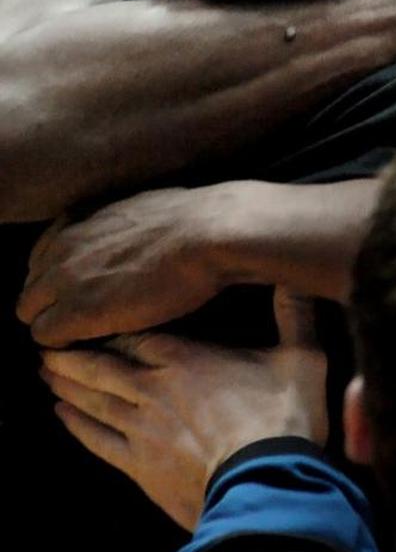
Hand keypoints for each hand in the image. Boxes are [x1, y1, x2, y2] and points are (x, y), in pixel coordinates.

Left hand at [18, 183, 237, 344]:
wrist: (209, 232)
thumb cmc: (191, 219)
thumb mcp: (138, 209)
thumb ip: (112, 226)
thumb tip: (120, 235)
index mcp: (75, 222)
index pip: (39, 261)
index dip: (58, 282)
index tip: (80, 292)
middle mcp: (61, 248)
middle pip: (31, 290)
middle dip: (52, 305)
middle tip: (85, 317)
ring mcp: (66, 279)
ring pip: (31, 315)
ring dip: (55, 325)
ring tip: (89, 333)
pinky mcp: (78, 311)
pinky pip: (46, 337)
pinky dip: (63, 343)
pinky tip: (93, 341)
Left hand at [39, 288, 326, 529]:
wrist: (264, 485)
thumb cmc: (284, 418)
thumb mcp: (301, 357)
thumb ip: (294, 314)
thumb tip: (295, 276)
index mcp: (187, 359)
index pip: (136, 335)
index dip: (111, 326)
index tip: (90, 315)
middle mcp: (154, 390)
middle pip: (102, 367)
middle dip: (72, 354)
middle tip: (46, 344)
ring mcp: (142, 431)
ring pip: (93, 402)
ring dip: (67, 385)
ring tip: (47, 372)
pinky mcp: (140, 467)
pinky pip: (98, 442)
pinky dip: (76, 427)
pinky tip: (61, 416)